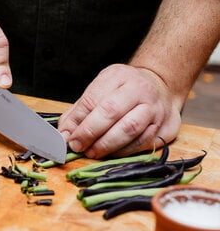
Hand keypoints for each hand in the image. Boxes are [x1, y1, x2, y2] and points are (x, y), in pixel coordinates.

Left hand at [57, 64, 182, 157]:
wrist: (161, 85)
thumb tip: (64, 134)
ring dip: (107, 144)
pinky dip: (123, 152)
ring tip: (92, 152)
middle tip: (78, 146)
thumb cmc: (124, 90)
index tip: (66, 136)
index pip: (93, 99)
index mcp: (118, 76)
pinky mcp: (166, 126)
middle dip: (90, 132)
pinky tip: (111, 154)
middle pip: (111, 112)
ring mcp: (156, 108)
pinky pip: (142, 143)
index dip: (77, 121)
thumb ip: (80, 111)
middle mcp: (140, 90)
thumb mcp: (100, 89)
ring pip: (130, 129)